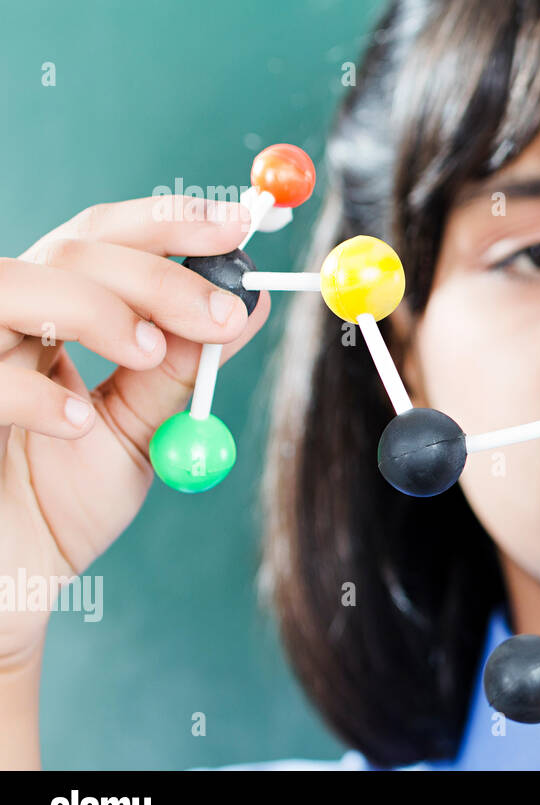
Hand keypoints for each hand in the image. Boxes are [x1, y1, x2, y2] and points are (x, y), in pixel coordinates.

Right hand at [0, 196, 269, 665]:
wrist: (4, 582)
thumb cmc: (58, 505)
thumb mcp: (138, 431)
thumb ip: (183, 371)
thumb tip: (249, 303)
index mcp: (53, 313)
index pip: (107, 238)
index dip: (170, 222)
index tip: (239, 224)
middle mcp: (5, 318)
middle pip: (73, 249)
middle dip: (159, 274)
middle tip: (221, 313)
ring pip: (15, 284)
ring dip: (96, 308)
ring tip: (150, 353)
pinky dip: (33, 393)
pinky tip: (75, 423)